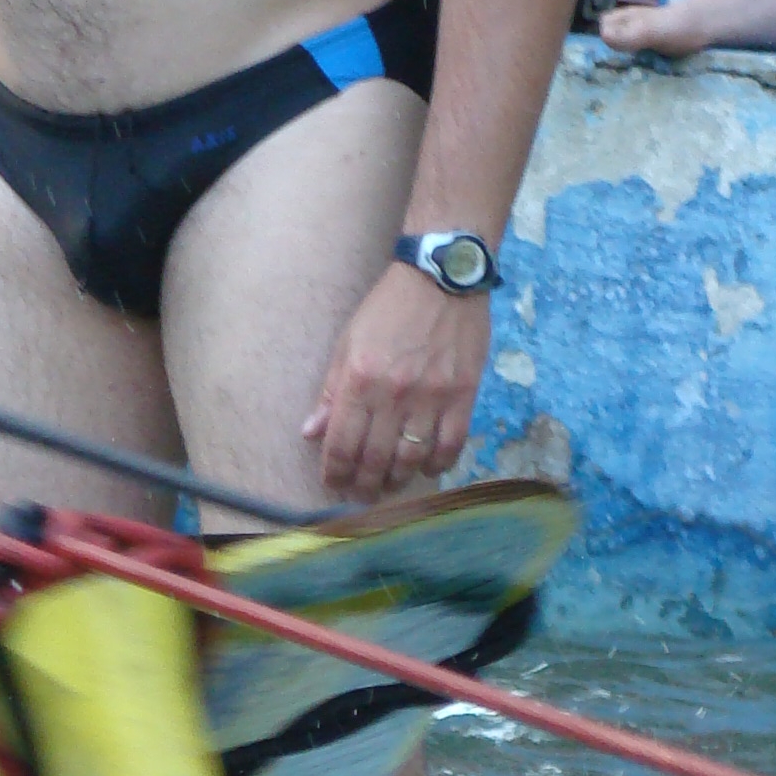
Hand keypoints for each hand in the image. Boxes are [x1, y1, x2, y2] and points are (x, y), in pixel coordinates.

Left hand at [303, 261, 490, 499]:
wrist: (442, 279)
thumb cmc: (387, 309)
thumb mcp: (347, 344)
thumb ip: (331, 392)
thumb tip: (311, 433)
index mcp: (359, 381)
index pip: (342, 443)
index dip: (335, 472)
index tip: (333, 485)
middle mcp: (394, 394)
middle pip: (375, 459)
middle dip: (364, 485)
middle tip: (361, 496)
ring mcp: (432, 397)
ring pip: (412, 458)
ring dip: (398, 480)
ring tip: (389, 486)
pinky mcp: (464, 395)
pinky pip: (451, 444)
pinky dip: (438, 465)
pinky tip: (428, 469)